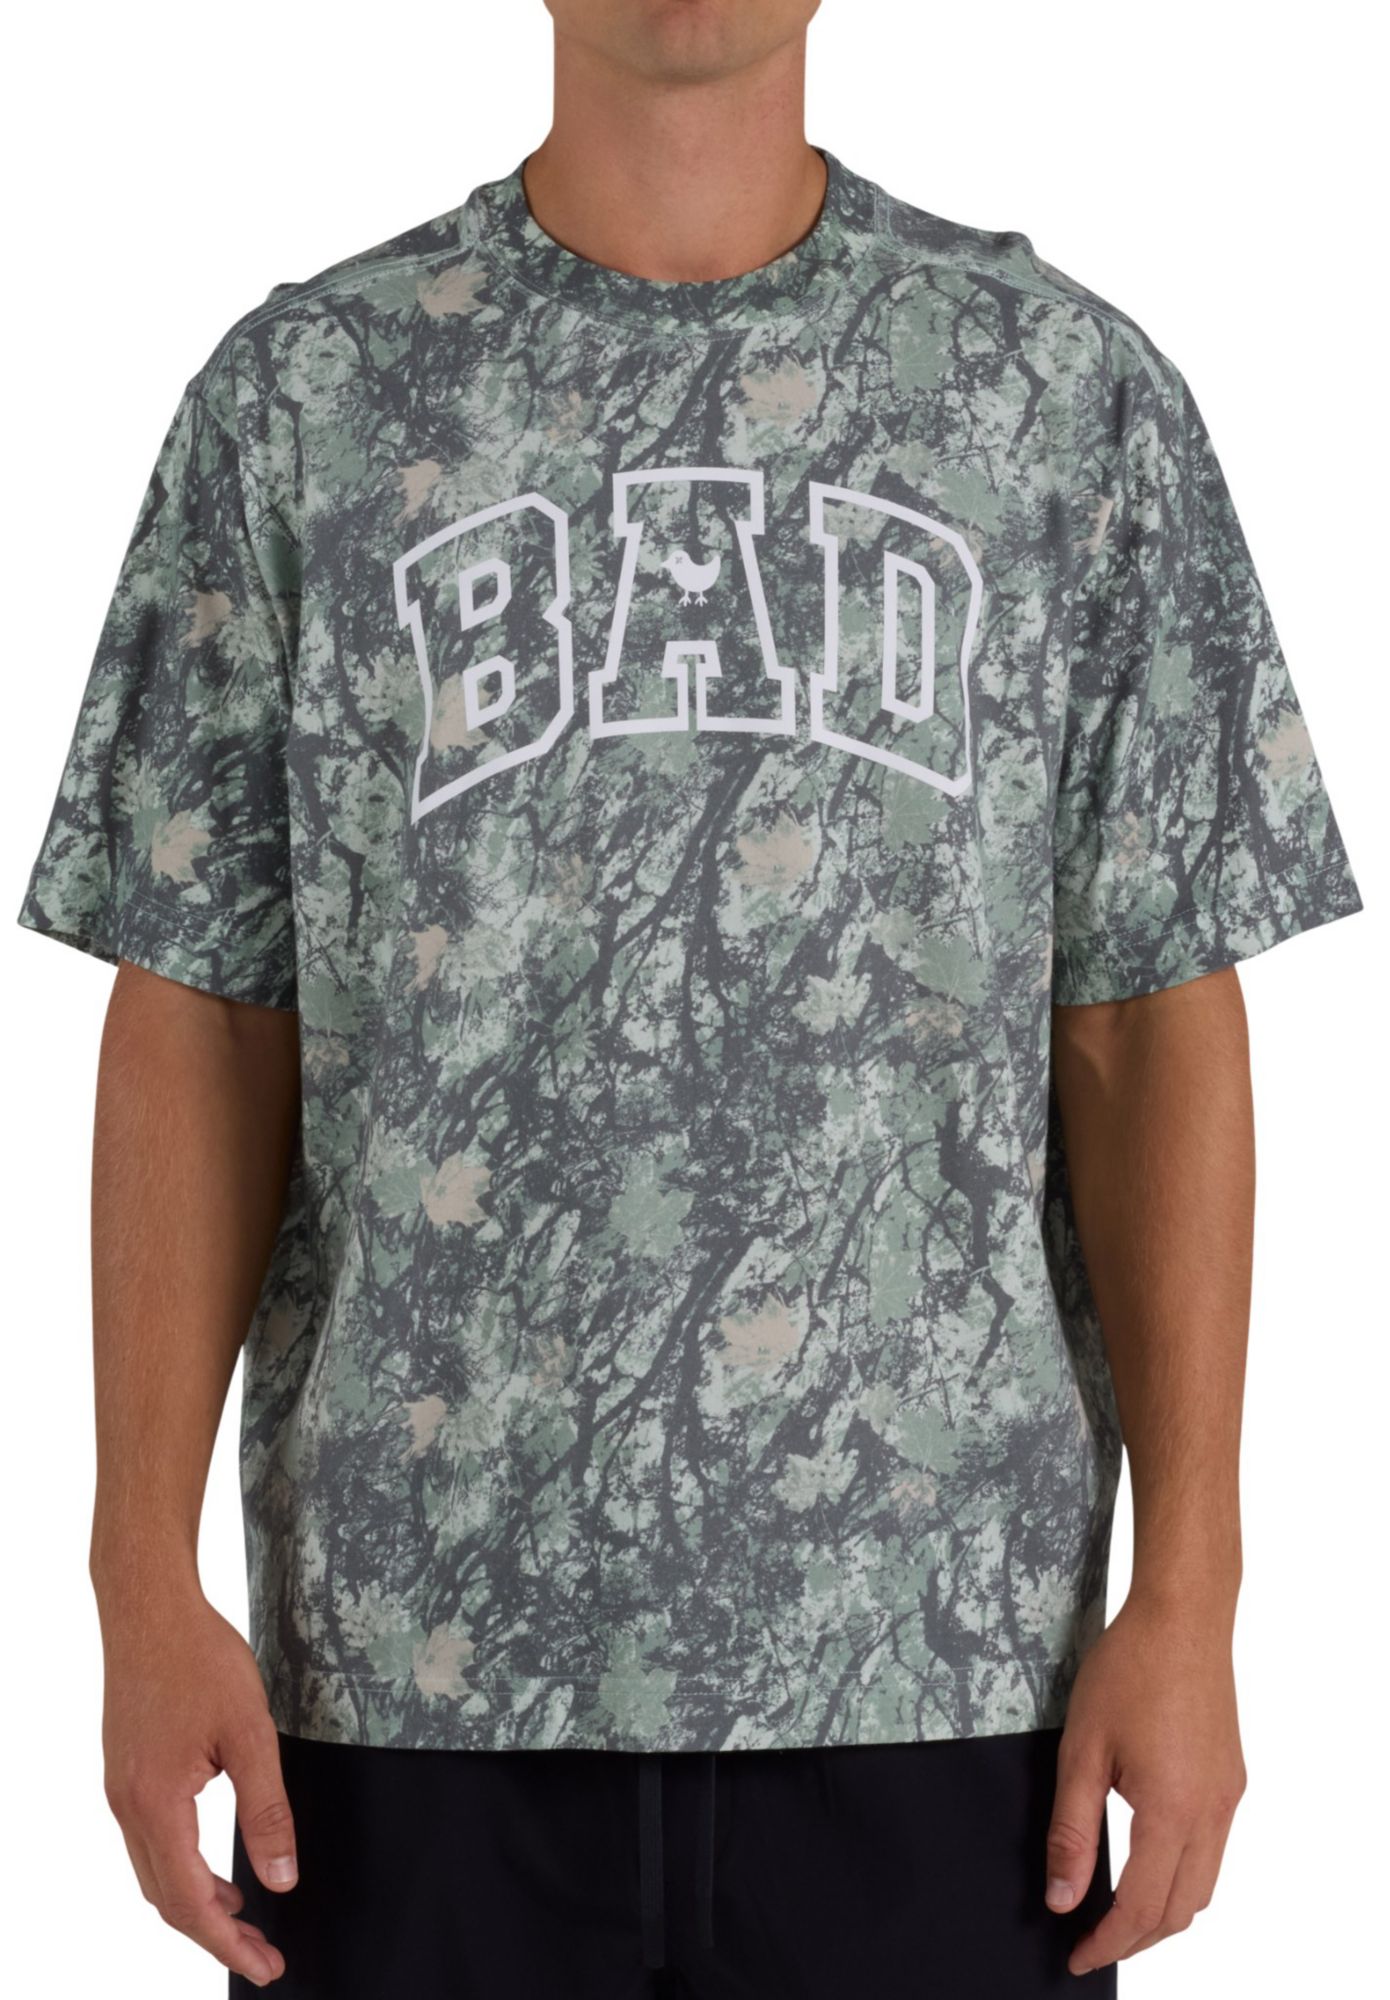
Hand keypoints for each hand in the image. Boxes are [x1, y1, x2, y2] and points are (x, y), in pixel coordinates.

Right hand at [98, 1584, 296, 1986]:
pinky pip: (150, 1842)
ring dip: (196, 1904)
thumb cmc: (199, 1658)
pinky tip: (214, 1866)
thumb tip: (282, 1879)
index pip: (190, 1902)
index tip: (265, 1967)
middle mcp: (127, 1807)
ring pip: (154, 1873)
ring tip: (244, 1919)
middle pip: (167, 1898)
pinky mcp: (126, 1772)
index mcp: (156, 1804)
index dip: (228, 1944)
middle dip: (215, 1935)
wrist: (148, 1608)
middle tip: (263, 1955)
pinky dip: (181, 1869)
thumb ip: (267, 1810)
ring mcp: (121, 1790)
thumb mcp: (250, 1733)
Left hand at [1045, 1591, 1245, 1974]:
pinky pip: (1213, 1850)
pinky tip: (1148, 1861)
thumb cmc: (1128, 1670)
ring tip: (1116, 1912)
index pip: (1141, 1907)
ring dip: (1163, 1910)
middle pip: (1181, 1909)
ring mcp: (1228, 1797)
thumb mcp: (1082, 1750)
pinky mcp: (1232, 1779)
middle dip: (1137, 1938)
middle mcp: (1212, 1813)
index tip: (1076, 1955)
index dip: (1108, 1941)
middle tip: (1091, 1941)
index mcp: (1173, 1811)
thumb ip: (1072, 1830)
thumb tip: (1062, 1897)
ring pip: (1203, 1885)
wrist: (1182, 1617)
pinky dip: (1182, 1874)